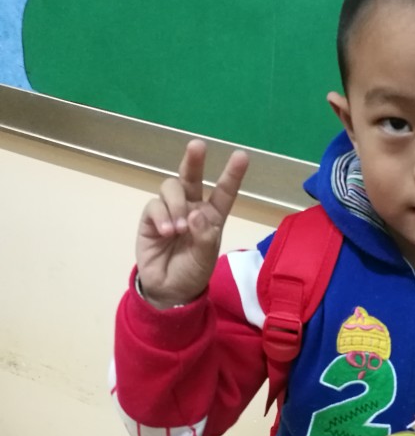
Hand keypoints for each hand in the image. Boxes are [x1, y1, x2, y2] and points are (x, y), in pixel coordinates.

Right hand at [136, 139, 249, 308]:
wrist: (169, 289)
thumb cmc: (192, 272)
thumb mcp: (205, 258)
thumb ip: (204, 236)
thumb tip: (195, 214)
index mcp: (212, 216)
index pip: (224, 192)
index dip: (232, 174)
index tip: (242, 156)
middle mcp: (192, 207)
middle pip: (192, 177)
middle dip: (194, 160)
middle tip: (197, 146)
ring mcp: (170, 210)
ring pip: (171, 187)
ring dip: (176, 204)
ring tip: (178, 229)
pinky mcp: (151, 218)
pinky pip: (154, 205)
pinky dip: (161, 216)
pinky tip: (167, 232)